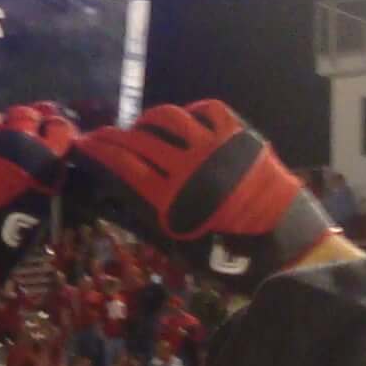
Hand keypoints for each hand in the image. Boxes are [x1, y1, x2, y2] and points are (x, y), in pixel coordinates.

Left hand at [0, 105, 76, 313]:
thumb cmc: (2, 238)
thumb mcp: (37, 210)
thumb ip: (40, 180)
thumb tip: (37, 169)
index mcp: (42, 158)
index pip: (58, 128)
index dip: (54, 128)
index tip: (50, 131)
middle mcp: (15, 137)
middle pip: (25, 114)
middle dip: (25, 121)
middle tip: (19, 132)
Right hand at [70, 101, 333, 284]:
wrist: (282, 241)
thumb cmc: (229, 256)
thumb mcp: (181, 247)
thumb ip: (152, 218)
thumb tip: (127, 193)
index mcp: (170, 198)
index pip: (123, 165)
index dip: (99, 152)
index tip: (84, 145)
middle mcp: (186, 166)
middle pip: (138, 140)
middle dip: (113, 135)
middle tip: (103, 134)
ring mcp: (213, 146)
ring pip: (169, 118)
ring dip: (150, 120)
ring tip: (144, 126)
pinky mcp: (238, 135)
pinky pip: (207, 109)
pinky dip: (191, 112)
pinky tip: (185, 121)